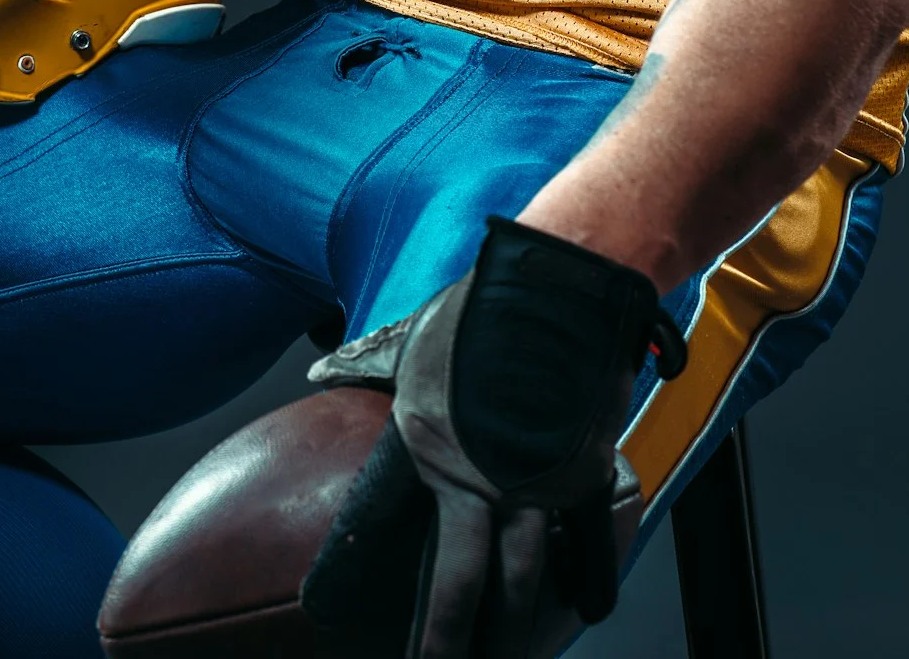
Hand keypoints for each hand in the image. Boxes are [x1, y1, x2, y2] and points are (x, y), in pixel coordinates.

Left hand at [302, 219, 685, 657]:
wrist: (558, 286)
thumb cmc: (481, 304)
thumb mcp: (413, 335)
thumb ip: (368, 361)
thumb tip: (319, 370)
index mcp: (422, 444)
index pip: (375, 523)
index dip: (349, 571)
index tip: (325, 613)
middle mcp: (475, 480)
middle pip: (460, 583)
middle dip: (447, 641)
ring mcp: (532, 486)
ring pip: (522, 581)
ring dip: (513, 631)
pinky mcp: (580, 477)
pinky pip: (586, 544)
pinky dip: (589, 579)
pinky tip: (585, 611)